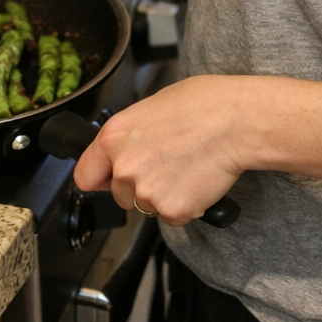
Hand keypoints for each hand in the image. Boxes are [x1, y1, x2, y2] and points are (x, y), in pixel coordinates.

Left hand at [73, 76, 245, 225]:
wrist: (236, 122)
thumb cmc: (202, 105)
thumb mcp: (150, 107)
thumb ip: (130, 135)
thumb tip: (127, 147)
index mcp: (113, 137)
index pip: (85, 176)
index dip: (100, 179)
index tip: (108, 180)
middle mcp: (124, 167)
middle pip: (120, 195)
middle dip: (140, 186)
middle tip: (167, 165)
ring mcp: (147, 192)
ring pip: (147, 206)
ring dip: (164, 196)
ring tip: (186, 167)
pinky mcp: (172, 210)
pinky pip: (173, 216)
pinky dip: (186, 205)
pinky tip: (198, 180)